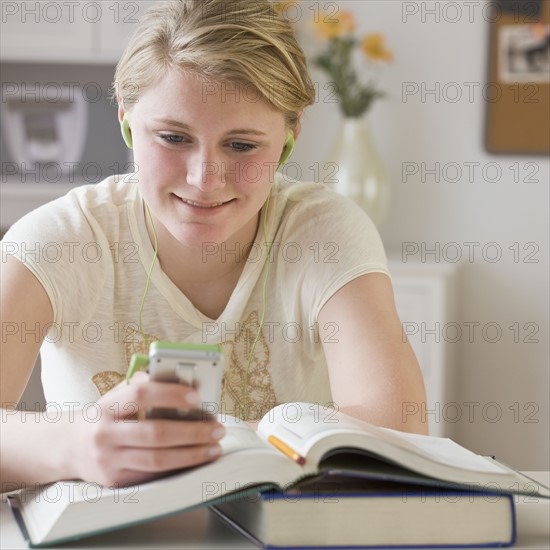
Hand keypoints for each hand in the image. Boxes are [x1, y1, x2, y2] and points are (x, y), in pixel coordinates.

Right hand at [70, 373, 224, 486]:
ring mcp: (109, 460)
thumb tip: (182, 381)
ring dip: (192, 454)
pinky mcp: (116, 480)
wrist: (70, 446)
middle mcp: (105, 434)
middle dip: (192, 431)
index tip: (197, 396)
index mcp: (107, 407)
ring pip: (157, 459)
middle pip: (155, 433)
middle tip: (217, 428)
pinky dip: (178, 467)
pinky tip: (196, 459)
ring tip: (214, 447)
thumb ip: (143, 386)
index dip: (170, 394)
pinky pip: (153, 474)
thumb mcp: (116, 395)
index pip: (140, 395)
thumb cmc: (105, 416)